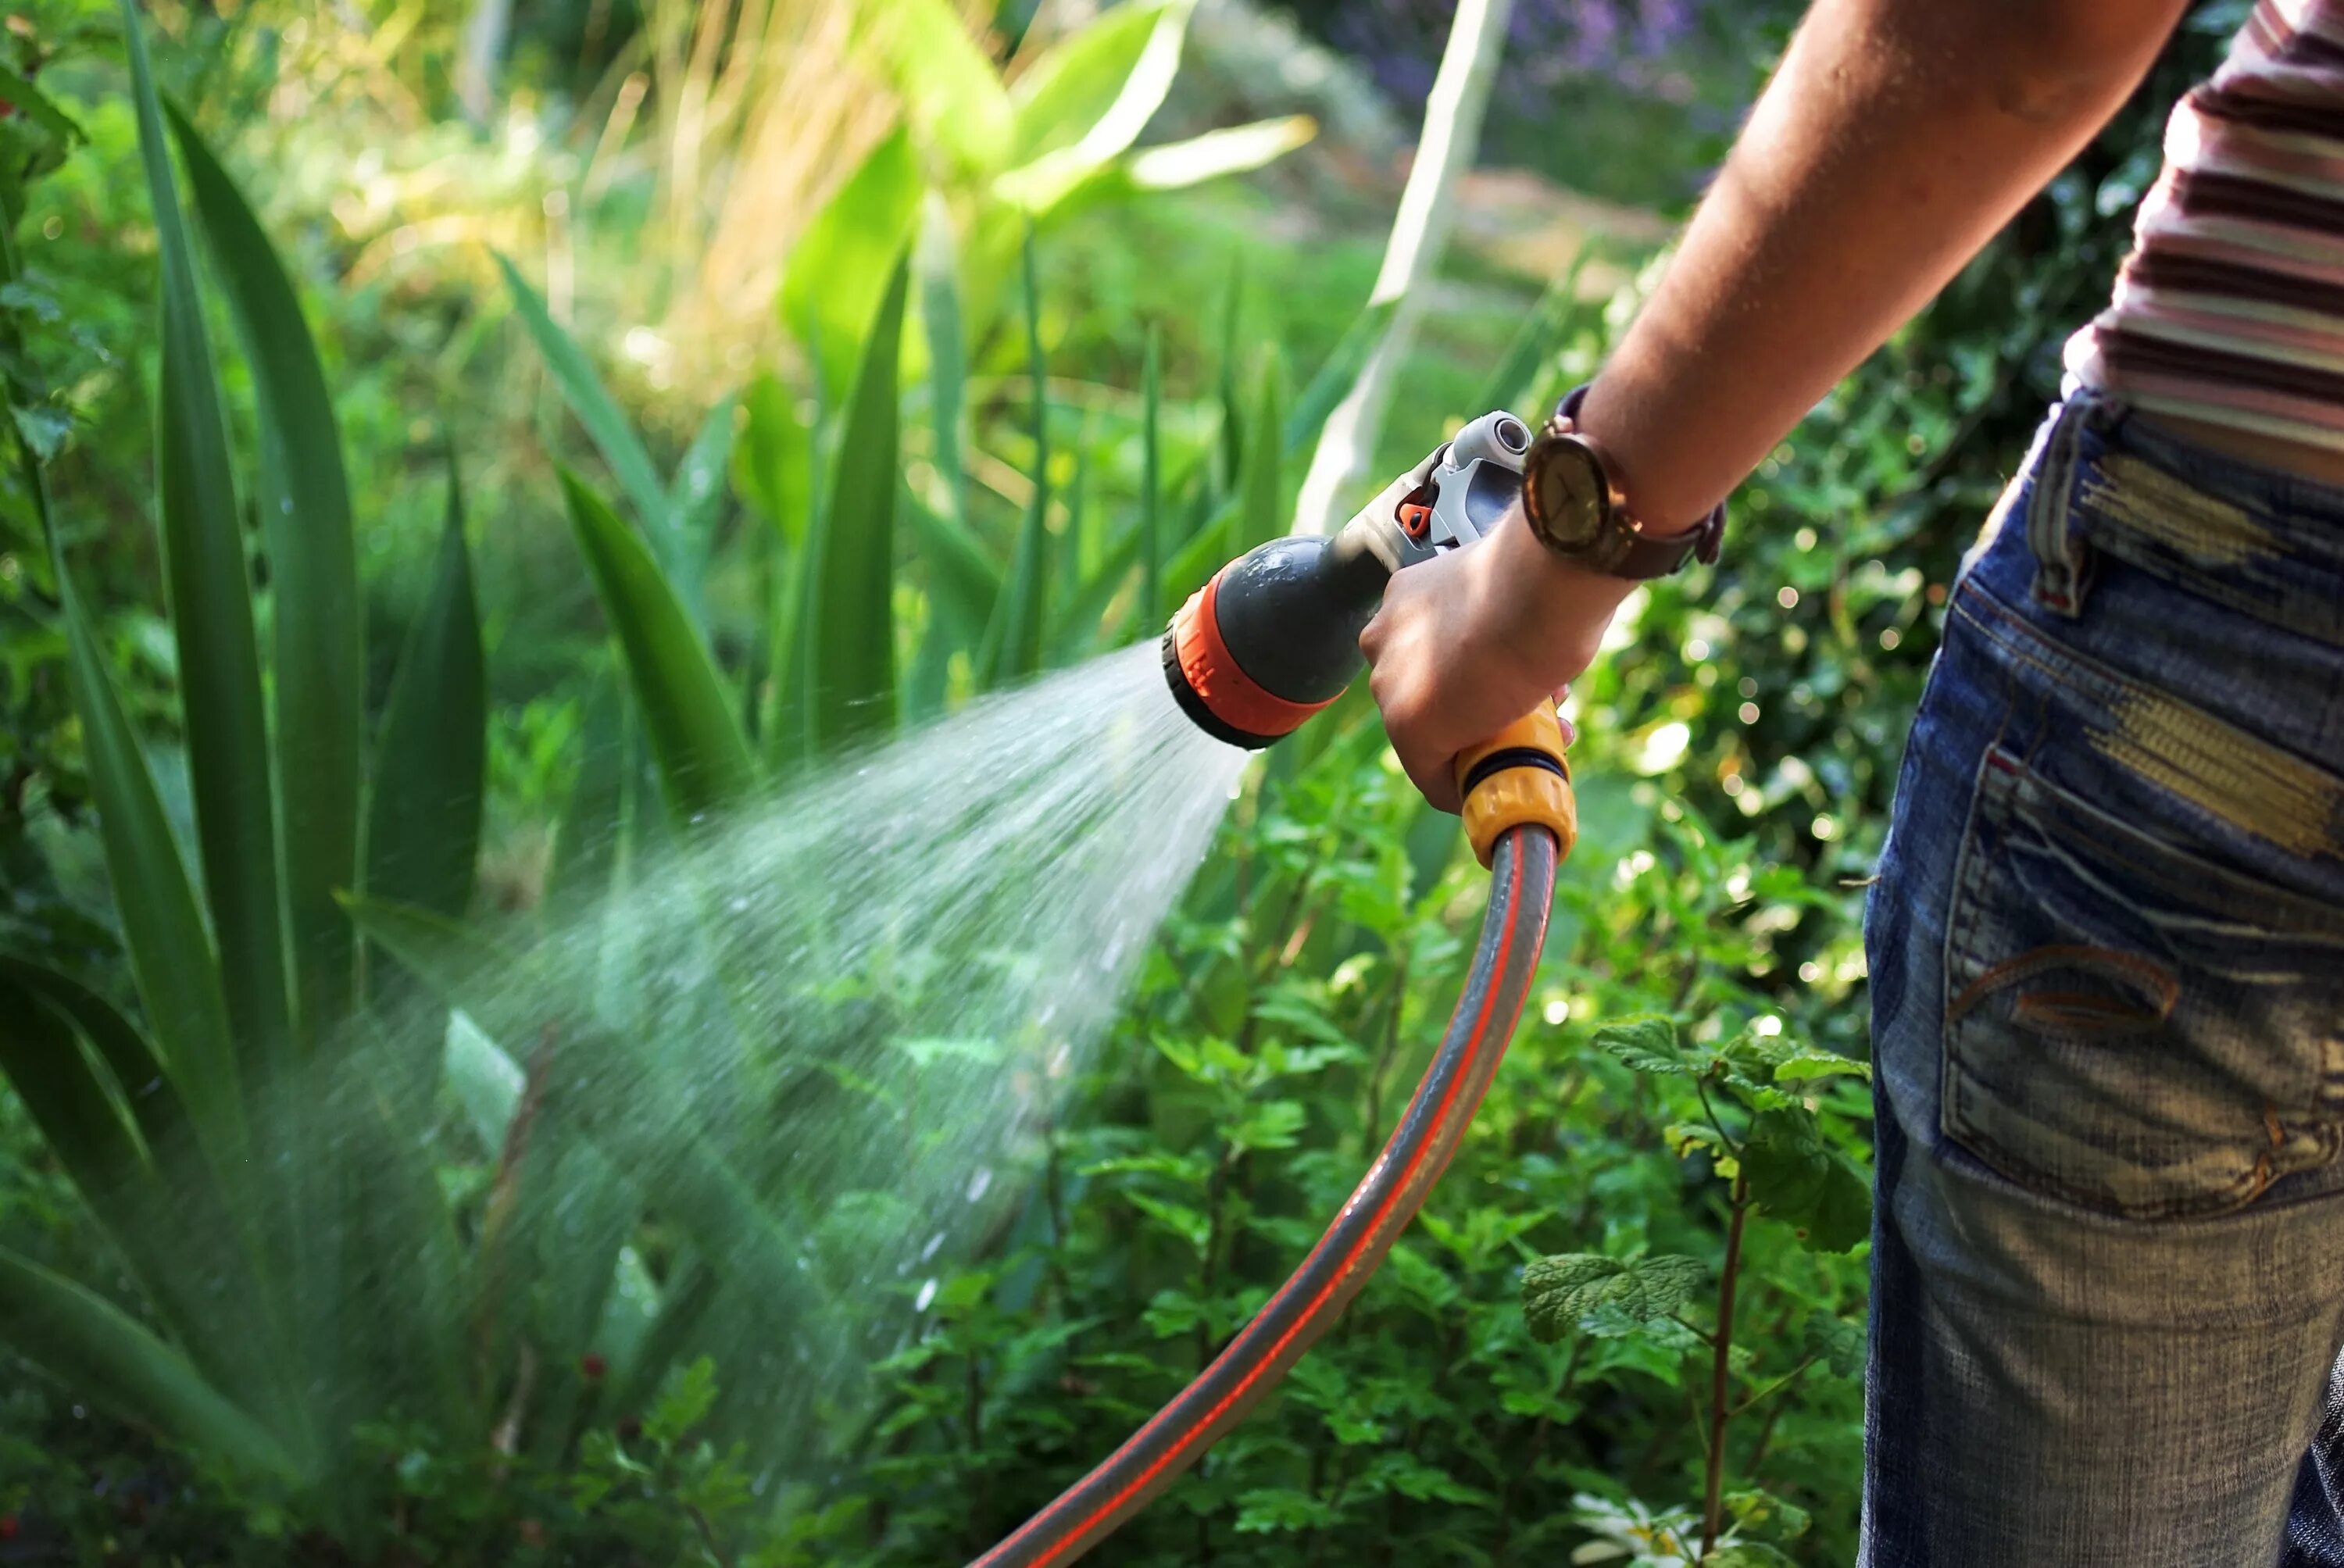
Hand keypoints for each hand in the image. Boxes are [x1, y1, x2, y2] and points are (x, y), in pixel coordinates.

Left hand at [1359, 508, 1633, 811]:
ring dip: (1488, 746)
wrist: (1540, 589)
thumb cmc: (1542, 578)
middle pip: (1433, 695)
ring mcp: (1391, 682)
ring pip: (1435, 735)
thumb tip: (1530, 630)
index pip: (1435, 655)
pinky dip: (1467, 786)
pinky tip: (1507, 779)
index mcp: (1408, 597)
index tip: (1519, 685)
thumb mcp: (1513, 589)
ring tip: (1552, 735)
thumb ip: (1504, 611)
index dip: (1482, 677)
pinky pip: (1430, 773)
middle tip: (1540, 715)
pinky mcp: (1407, 726)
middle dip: (1486, 712)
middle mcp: (1387, 638)